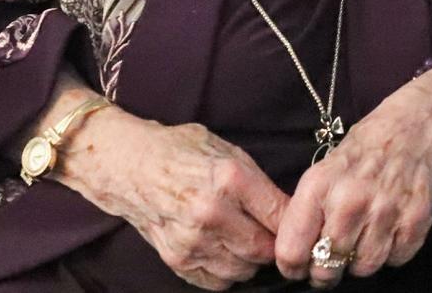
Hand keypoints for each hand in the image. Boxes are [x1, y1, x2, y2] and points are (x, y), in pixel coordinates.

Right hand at [56, 108, 288, 289]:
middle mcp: (212, 213)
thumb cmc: (181, 152)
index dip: (296, 224)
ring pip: (243, 270)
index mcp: (230, 179)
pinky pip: (218, 281)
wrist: (129, 165)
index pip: (280, 215)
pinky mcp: (177, 259)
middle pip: (264, 249)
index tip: (302, 225)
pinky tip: (226, 251)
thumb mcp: (229, 152)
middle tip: (277, 237)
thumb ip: (259, 183)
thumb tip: (289, 209)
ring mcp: (192, 240)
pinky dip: (228, 272)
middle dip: (276, 246)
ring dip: (252, 260)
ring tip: (249, 241)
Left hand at [274, 74, 431, 286]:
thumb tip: (298, 251)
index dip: (292, 266)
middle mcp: (350, 201)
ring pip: (363, 269)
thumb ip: (311, 208)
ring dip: (360, 261)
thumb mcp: (326, 166)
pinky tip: (389, 229)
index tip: (299, 265)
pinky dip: (391, 252)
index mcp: (319, 185)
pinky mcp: (416, 220)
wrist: (419, 119)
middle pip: (326, 269)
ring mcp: (385, 211)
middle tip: (332, 259)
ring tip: (363, 238)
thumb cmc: (368, 143)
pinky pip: (395, 260)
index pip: (292, 251)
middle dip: (326, 270)